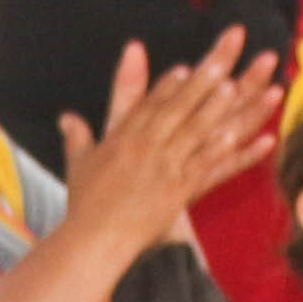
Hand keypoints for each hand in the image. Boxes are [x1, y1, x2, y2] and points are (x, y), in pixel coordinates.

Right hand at [57, 37, 282, 250]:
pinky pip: (204, 167)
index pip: (149, 105)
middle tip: (221, 61)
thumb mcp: (77, 164)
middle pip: (177, 109)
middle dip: (199, 83)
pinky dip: (221, 152)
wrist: (95, 240)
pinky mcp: (177, 192)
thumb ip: (77, 136)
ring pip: (193, 132)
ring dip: (215, 108)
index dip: (168, 86)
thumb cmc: (85, 205)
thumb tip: (66, 117)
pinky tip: (236, 136)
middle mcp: (146, 147)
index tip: (185, 67)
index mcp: (123, 138)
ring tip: (234, 87)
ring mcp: (164, 168)